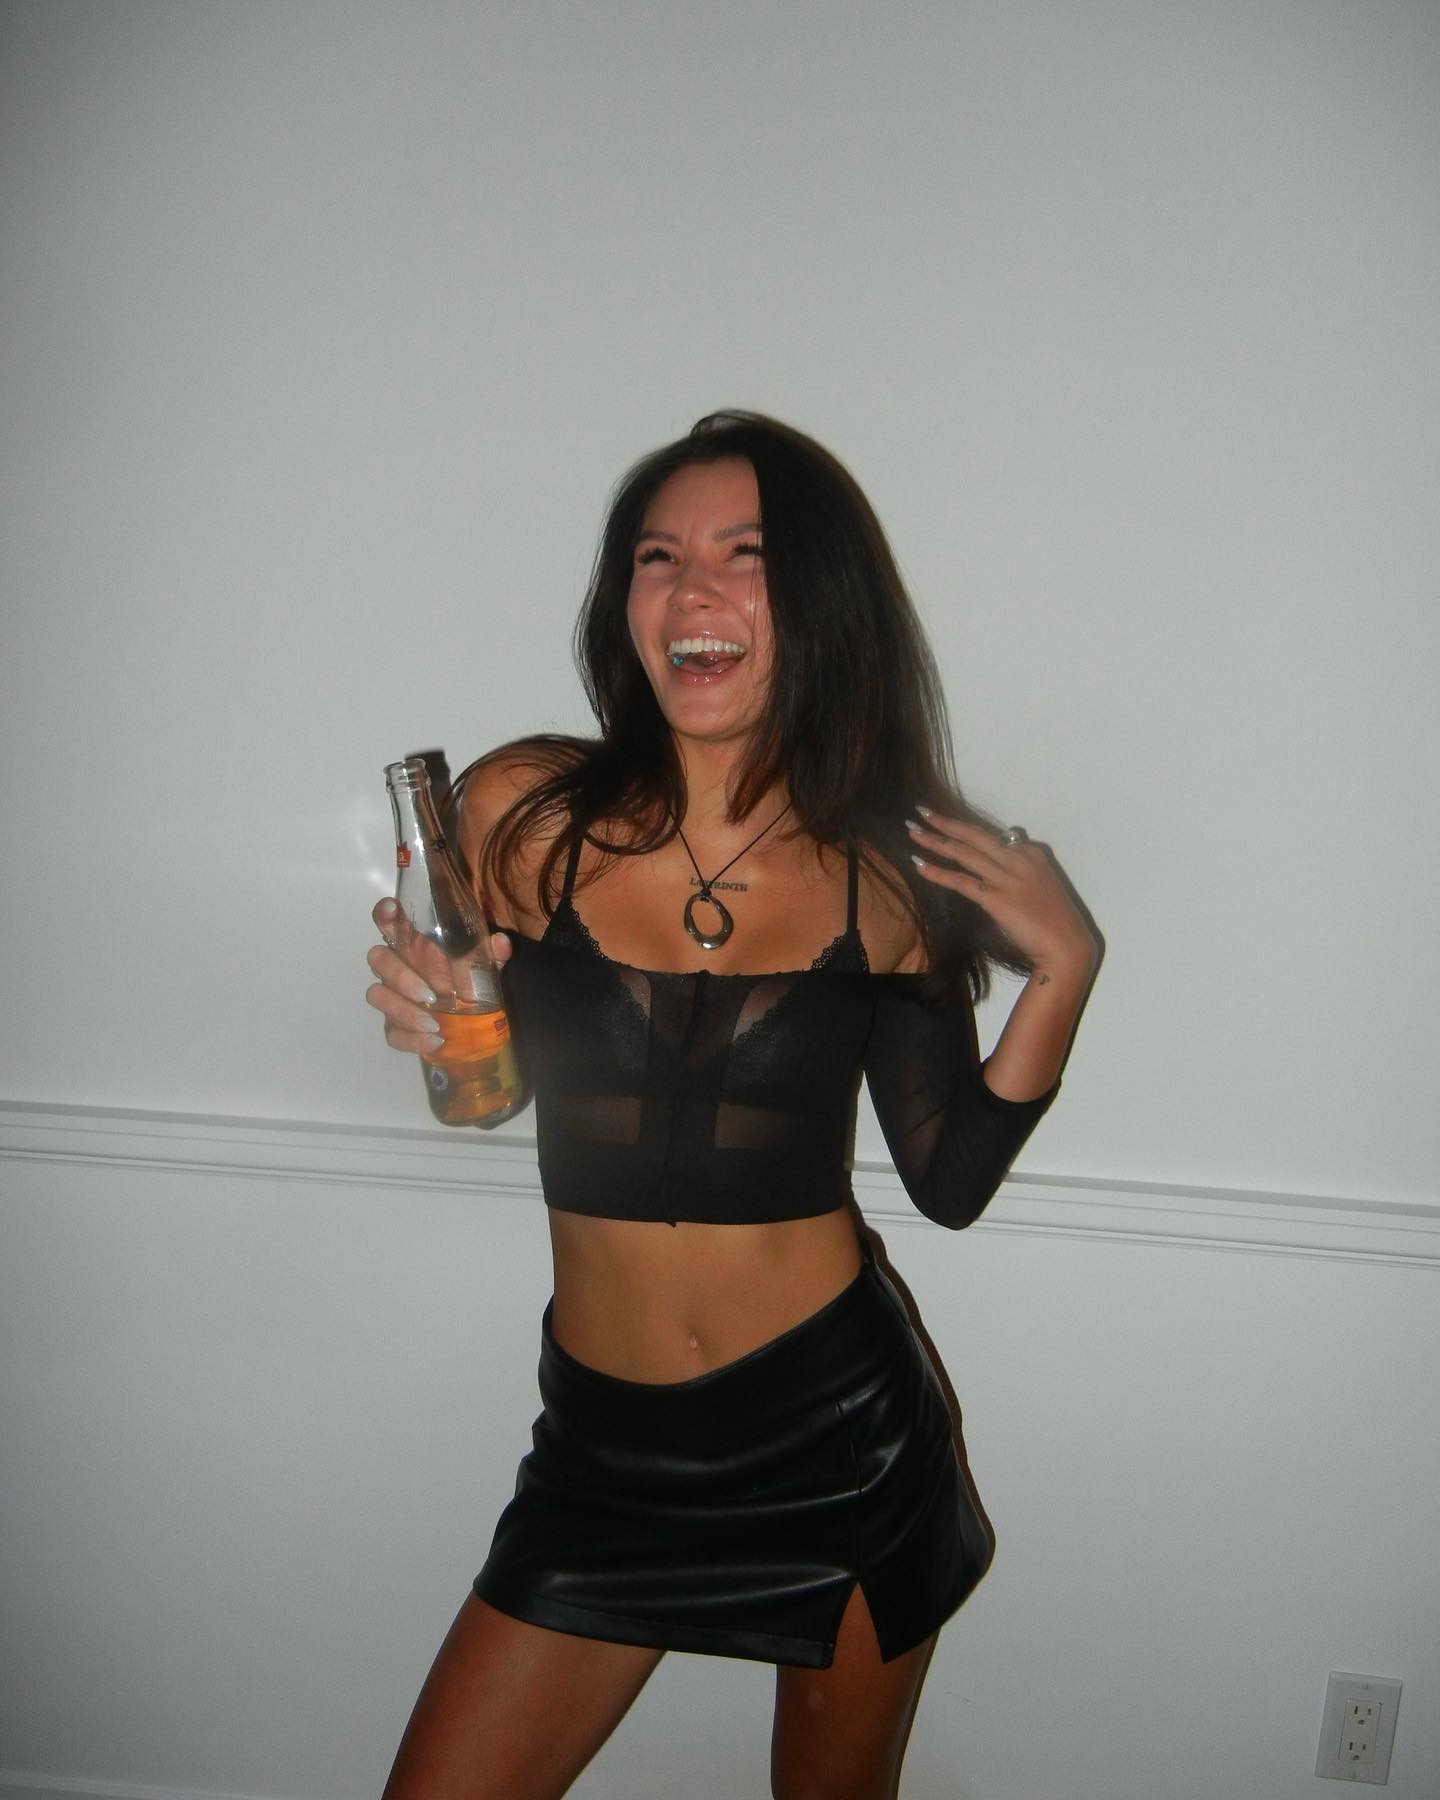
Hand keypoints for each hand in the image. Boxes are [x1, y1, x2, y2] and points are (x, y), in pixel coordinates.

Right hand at [364, 898, 513, 1056]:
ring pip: (377, 995)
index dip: (384, 914)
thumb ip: (491, 953)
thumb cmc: (467, 983)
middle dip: (398, 975)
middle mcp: (396, 967)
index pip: (389, 923)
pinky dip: (412, 1040)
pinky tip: (436, 1041)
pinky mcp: (394, 1026)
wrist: (469, 1026)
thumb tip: (501, 943)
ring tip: (434, 1024)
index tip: (391, 910)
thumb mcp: (484, 966)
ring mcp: (391, 997)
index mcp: (413, 946)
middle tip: (430, 994)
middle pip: (377, 958)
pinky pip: (392, 1033)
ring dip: (403, 1010)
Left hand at [907, 809, 1097, 984]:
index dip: (966, 829)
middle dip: (945, 821)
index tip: (947, 822)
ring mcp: (1006, 878)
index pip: (993, 835)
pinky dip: (937, 872)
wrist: (1067, 946)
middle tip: (921, 811)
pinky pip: (960, 881)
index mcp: (1031, 854)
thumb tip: (997, 869)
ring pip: (963, 852)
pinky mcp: (996, 898)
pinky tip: (919, 865)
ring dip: (934, 840)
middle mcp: (1018, 859)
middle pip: (974, 834)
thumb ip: (1020, 873)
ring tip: (912, 832)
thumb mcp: (1042, 887)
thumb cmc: (1056, 923)